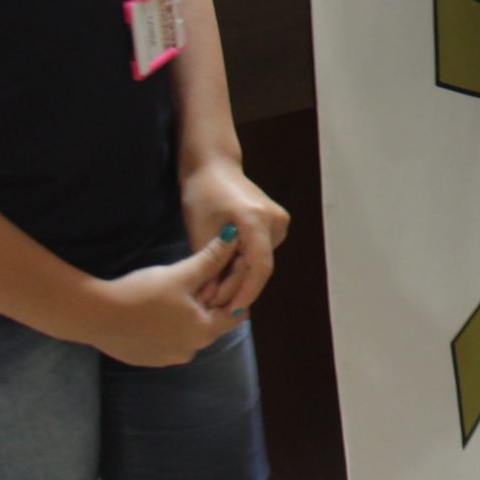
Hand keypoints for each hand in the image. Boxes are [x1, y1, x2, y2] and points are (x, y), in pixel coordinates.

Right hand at [89, 230, 245, 366]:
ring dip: (189, 313)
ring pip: (189, 331)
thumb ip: (211, 258)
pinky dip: (169, 324)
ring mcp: (167, 358)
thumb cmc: (143, 294)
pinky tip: (158, 307)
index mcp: (204, 333)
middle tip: (204, 277)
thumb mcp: (181, 274)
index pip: (236, 313)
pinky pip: (168, 338)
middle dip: (211, 301)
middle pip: (211, 322)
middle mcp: (190, 351)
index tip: (228, 272)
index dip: (234, 291)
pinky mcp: (147, 358)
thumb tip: (234, 237)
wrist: (96, 316)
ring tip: (180, 290)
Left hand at [181, 157, 289, 315]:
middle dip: (237, 288)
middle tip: (214, 305)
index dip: (246, 292)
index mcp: (256, 219)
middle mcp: (275, 220)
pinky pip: (261, 252)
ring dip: (240, 278)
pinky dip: (244, 265)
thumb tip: (213, 300)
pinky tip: (226, 275)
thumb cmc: (202, 195)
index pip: (259, 266)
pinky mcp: (276, 223)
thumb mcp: (201, 233)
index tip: (231, 311)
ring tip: (215, 292)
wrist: (214, 167)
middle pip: (259, 266)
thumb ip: (210, 267)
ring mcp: (279, 221)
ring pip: (260, 262)